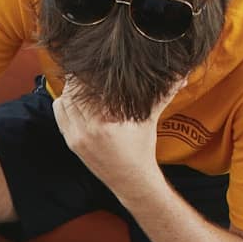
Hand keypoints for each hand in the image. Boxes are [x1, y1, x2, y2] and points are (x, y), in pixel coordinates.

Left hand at [51, 77, 184, 194]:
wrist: (130, 180)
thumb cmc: (142, 148)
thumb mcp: (150, 119)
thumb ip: (164, 94)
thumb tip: (182, 73)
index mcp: (106, 123)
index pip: (88, 87)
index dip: (89, 70)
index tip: (96, 61)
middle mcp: (88, 131)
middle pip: (73, 92)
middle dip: (79, 78)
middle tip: (88, 67)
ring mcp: (77, 138)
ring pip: (63, 102)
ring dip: (70, 90)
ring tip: (82, 81)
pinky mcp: (71, 143)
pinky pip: (60, 115)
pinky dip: (65, 103)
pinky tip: (76, 98)